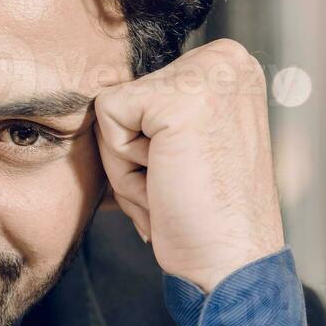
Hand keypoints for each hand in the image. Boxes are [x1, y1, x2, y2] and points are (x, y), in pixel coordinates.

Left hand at [92, 38, 284, 293]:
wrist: (230, 266)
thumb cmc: (203, 216)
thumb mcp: (185, 142)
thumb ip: (155, 109)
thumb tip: (94, 87)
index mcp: (229, 66)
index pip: (142, 88)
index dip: (146, 141)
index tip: (185, 172)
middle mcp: (226, 59)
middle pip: (125, 95)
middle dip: (134, 152)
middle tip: (178, 186)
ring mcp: (207, 74)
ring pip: (111, 109)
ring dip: (127, 163)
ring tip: (174, 188)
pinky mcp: (178, 99)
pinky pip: (106, 119)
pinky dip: (124, 166)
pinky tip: (167, 185)